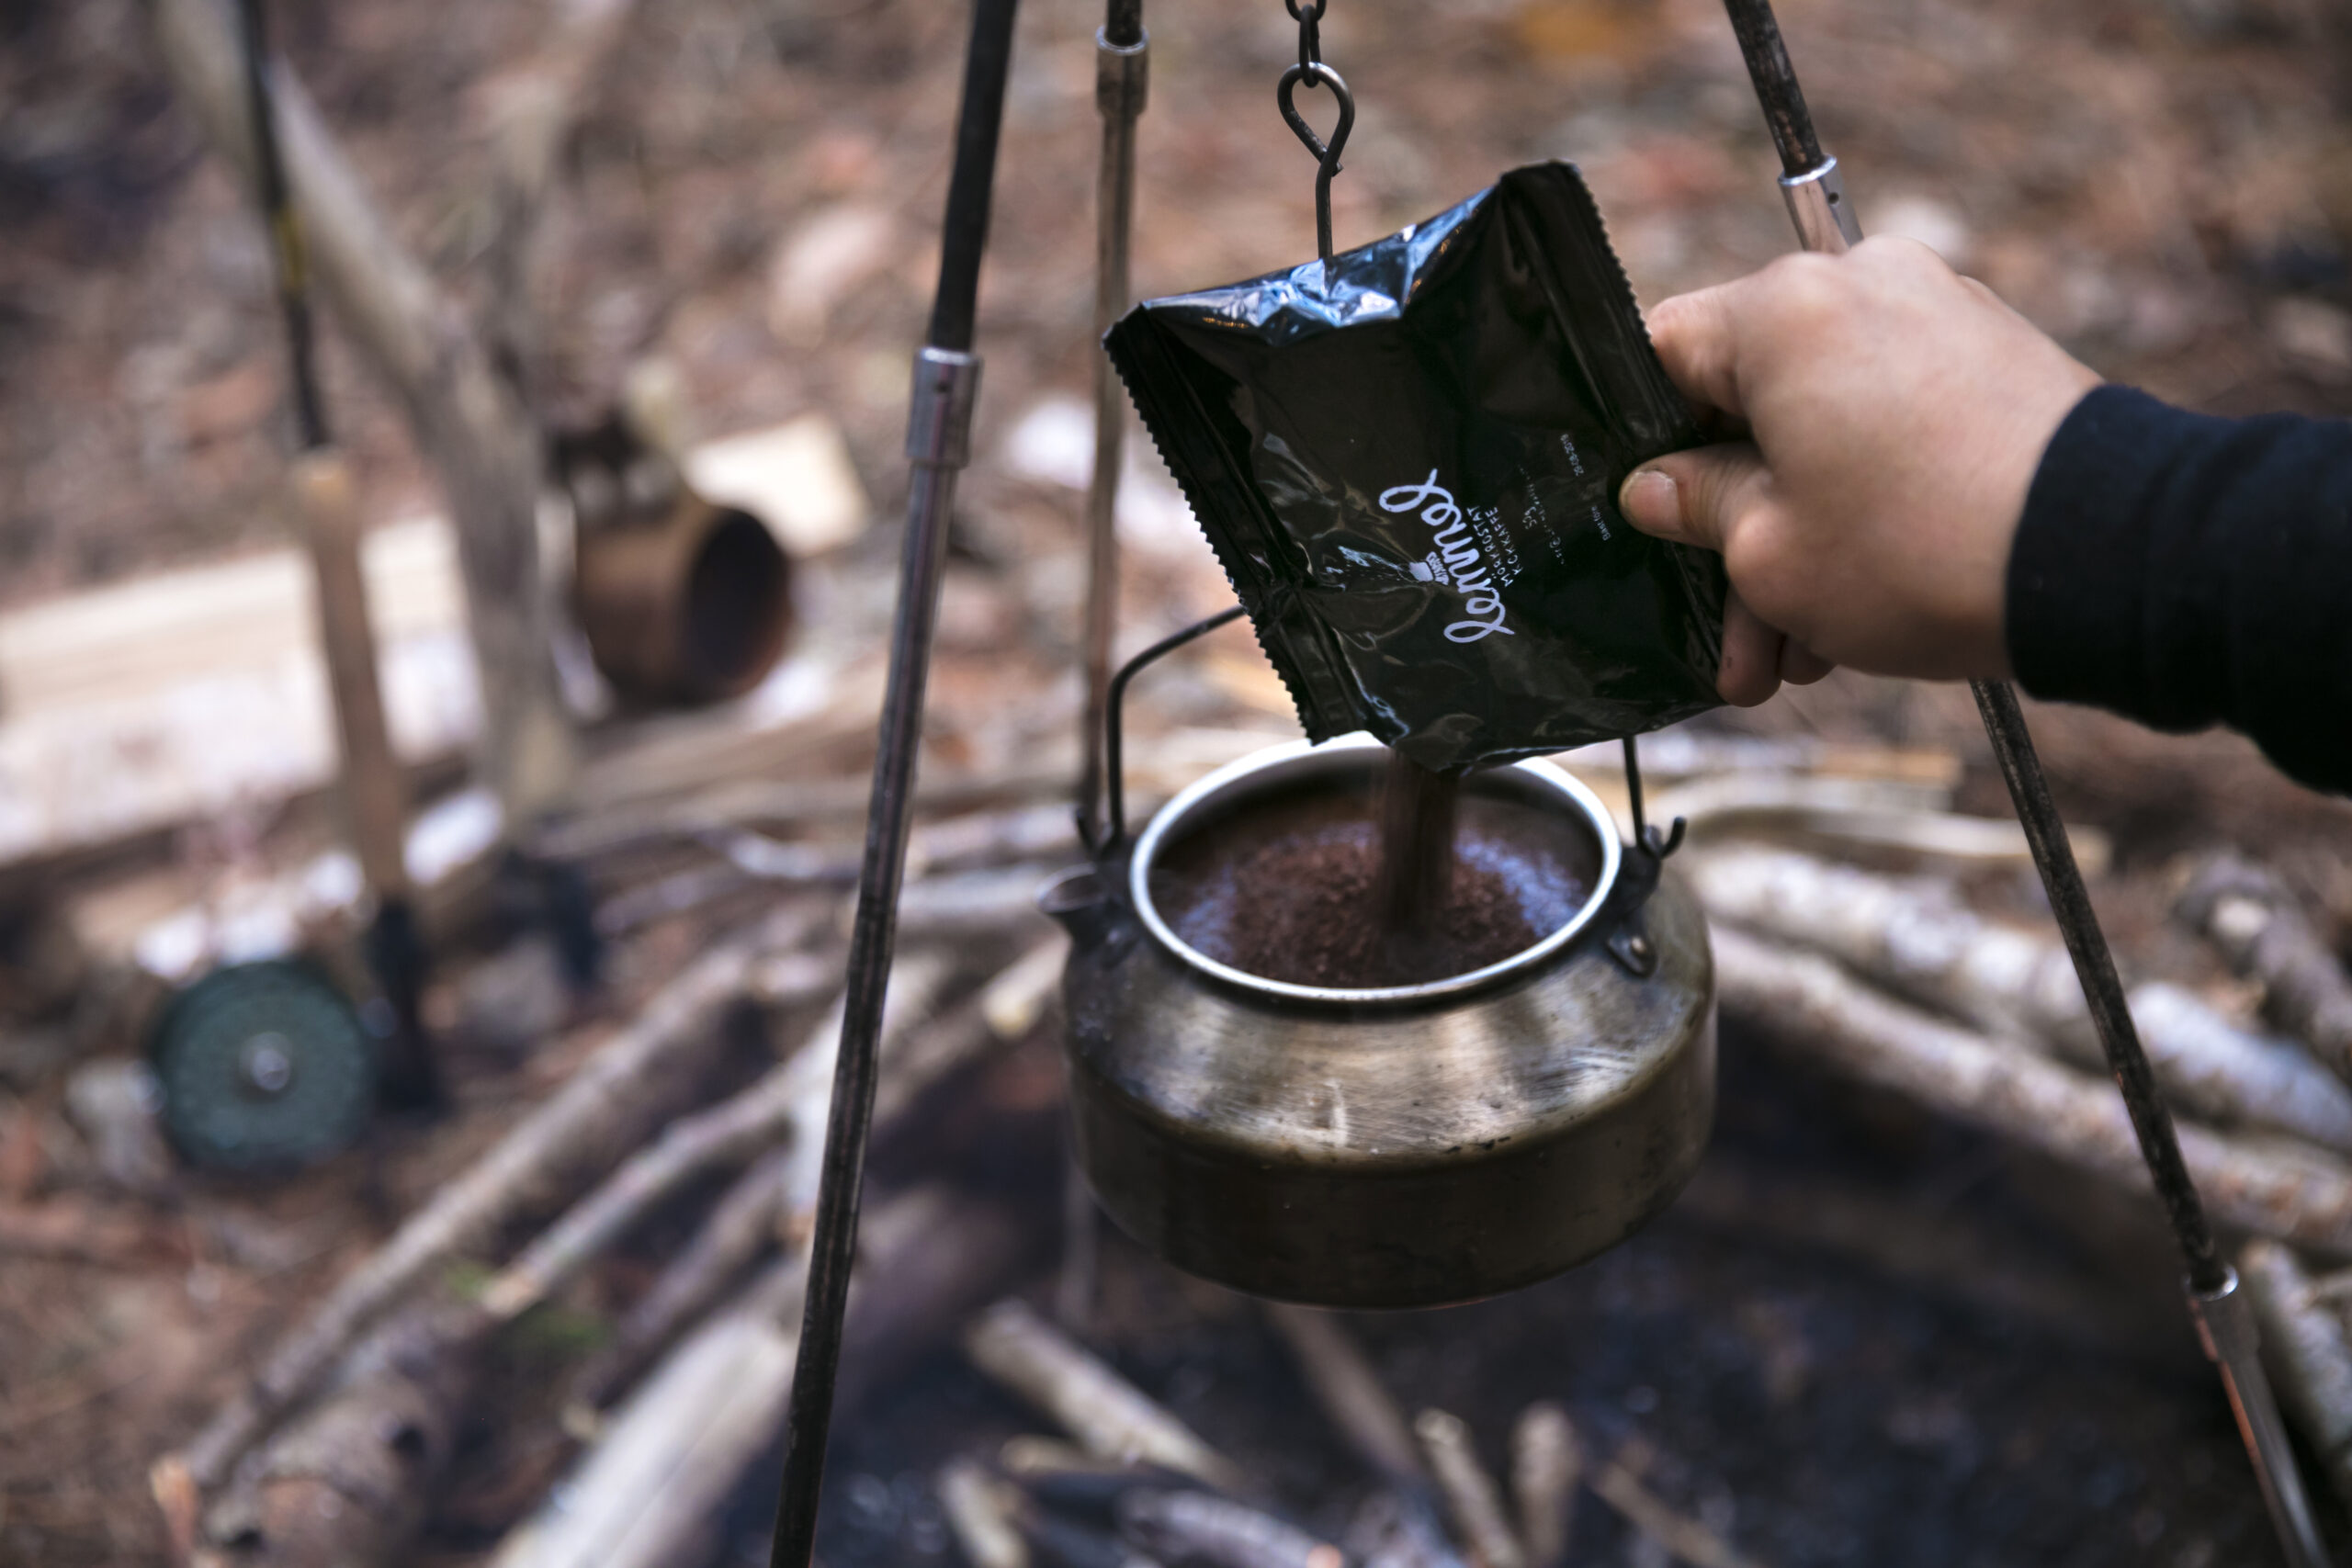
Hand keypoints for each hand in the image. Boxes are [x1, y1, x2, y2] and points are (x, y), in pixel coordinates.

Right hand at [1617, 237, 2101, 705]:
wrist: (2106, 559)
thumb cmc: (1919, 549)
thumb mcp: (1768, 551)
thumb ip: (1697, 506)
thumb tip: (1656, 487)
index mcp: (1782, 312)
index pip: (1663, 350)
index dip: (1641, 442)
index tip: (1650, 517)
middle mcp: (1858, 287)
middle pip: (1750, 404)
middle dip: (1734, 527)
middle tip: (1727, 626)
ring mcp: (1935, 315)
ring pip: (1823, 427)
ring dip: (1800, 535)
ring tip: (1799, 649)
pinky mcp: (1991, 356)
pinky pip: (1891, 422)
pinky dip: (1865, 500)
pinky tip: (1858, 603)